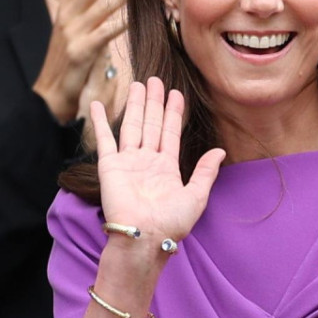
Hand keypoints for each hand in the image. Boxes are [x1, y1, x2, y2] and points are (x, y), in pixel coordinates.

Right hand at [33, 0, 129, 123]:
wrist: (50, 96)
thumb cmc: (69, 64)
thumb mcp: (78, 31)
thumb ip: (92, 11)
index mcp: (66, 7)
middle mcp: (68, 15)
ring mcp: (73, 33)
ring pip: (100, 3)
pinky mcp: (81, 52)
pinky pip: (105, 32)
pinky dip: (121, 20)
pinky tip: (136, 12)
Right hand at [90, 78, 224, 272]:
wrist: (145, 238)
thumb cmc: (171, 223)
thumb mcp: (196, 196)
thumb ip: (205, 172)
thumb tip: (219, 151)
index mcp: (167, 168)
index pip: (170, 133)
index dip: (172, 113)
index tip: (176, 94)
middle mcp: (146, 162)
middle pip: (151, 124)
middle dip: (154, 102)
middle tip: (156, 79)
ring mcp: (127, 162)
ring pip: (132, 125)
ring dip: (135, 105)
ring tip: (138, 84)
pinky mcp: (109, 166)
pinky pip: (104, 139)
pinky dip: (100, 122)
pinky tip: (98, 105)